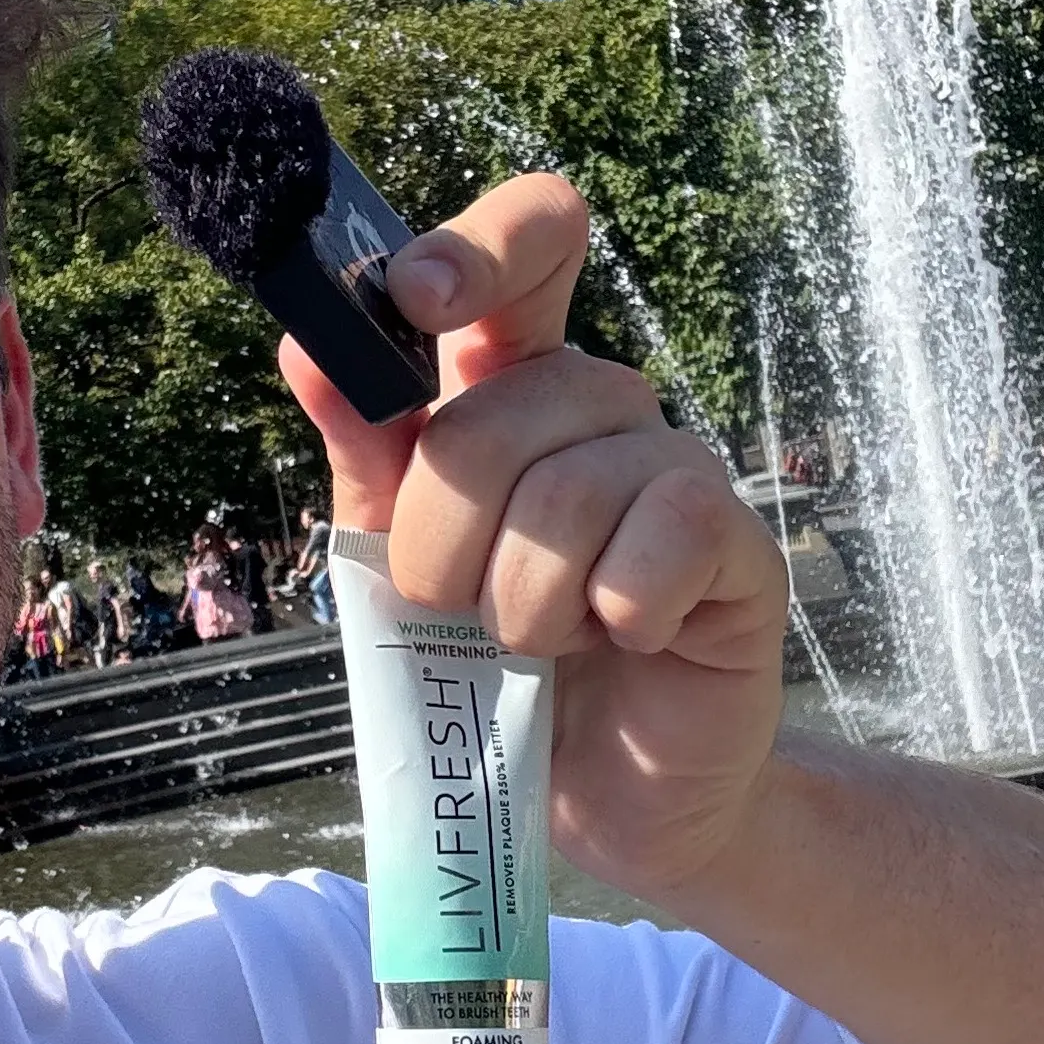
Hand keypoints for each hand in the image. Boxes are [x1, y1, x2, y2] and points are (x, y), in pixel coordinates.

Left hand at [277, 175, 790, 906]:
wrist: (589, 799)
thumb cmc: (484, 672)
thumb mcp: (393, 566)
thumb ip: (364, 457)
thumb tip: (305, 342)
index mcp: (512, 385)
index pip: (529, 243)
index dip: (477, 247)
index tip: (416, 293)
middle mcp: (598, 408)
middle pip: (503, 405)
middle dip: (444, 534)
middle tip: (456, 608)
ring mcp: (676, 471)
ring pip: (569, 489)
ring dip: (523, 600)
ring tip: (541, 643)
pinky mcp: (737, 547)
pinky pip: (664, 536)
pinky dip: (614, 612)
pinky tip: (626, 641)